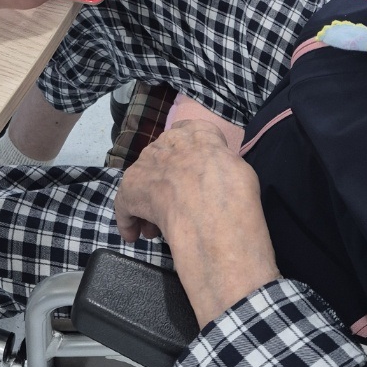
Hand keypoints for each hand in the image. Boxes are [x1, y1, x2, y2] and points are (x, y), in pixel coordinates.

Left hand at [114, 120, 280, 326]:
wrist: (210, 204)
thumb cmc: (234, 189)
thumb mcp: (239, 168)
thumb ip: (222, 165)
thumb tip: (220, 175)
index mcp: (198, 132)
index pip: (186, 133)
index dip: (186, 158)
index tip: (190, 177)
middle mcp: (168, 140)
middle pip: (162, 160)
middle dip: (165, 183)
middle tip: (174, 208)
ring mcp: (147, 162)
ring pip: (144, 182)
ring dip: (147, 202)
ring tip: (155, 230)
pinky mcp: (131, 187)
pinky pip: (126, 203)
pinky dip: (129, 220)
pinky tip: (134, 235)